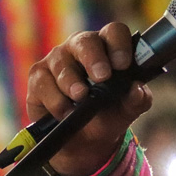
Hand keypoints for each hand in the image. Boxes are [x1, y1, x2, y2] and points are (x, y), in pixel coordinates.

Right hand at [26, 22, 152, 175]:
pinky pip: (44, 84)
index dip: (119, 44)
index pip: (114, 32)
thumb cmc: (107, 115)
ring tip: (80, 97)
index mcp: (107, 48)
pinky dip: (56, 100)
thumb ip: (137, 99)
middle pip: (85, 41)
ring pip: (62, 64)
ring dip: (72, 82)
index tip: (123, 63)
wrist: (84, 142)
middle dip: (94, 58)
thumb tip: (138, 89)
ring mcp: (57, 60)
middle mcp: (80, 48)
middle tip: (102, 76)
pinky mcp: (38, 77)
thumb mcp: (126, 111)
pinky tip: (64, 111)